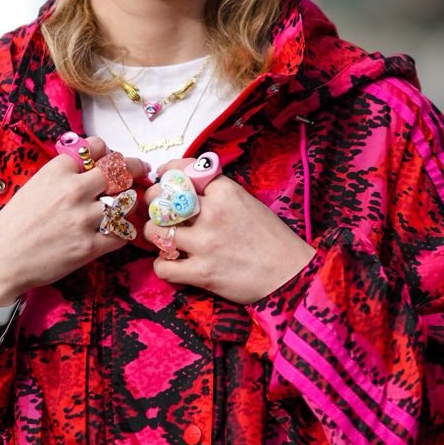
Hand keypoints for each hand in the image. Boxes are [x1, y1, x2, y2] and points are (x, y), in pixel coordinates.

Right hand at [0, 136, 148, 304]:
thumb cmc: (14, 223)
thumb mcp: (35, 186)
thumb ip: (63, 175)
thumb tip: (92, 167)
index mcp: (58, 170)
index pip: (97, 148)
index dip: (108, 152)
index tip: (112, 159)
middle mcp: (73, 189)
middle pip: (119, 170)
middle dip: (134, 168)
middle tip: (141, 171)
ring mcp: (83, 219)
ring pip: (125, 202)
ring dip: (127, 204)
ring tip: (123, 208)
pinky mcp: (89, 247)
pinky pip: (122, 234)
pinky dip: (122, 232)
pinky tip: (116, 232)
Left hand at [143, 158, 315, 303]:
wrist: (290, 274)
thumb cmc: (272, 239)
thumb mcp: (248, 203)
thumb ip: (219, 195)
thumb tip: (188, 189)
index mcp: (226, 192)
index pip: (184, 170)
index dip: (168, 172)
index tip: (163, 177)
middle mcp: (213, 213)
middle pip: (161, 199)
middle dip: (153, 204)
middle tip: (158, 211)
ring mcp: (205, 244)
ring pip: (156, 231)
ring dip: (155, 235)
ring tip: (164, 240)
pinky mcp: (202, 273)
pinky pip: (164, 267)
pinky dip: (163, 267)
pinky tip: (172, 265)